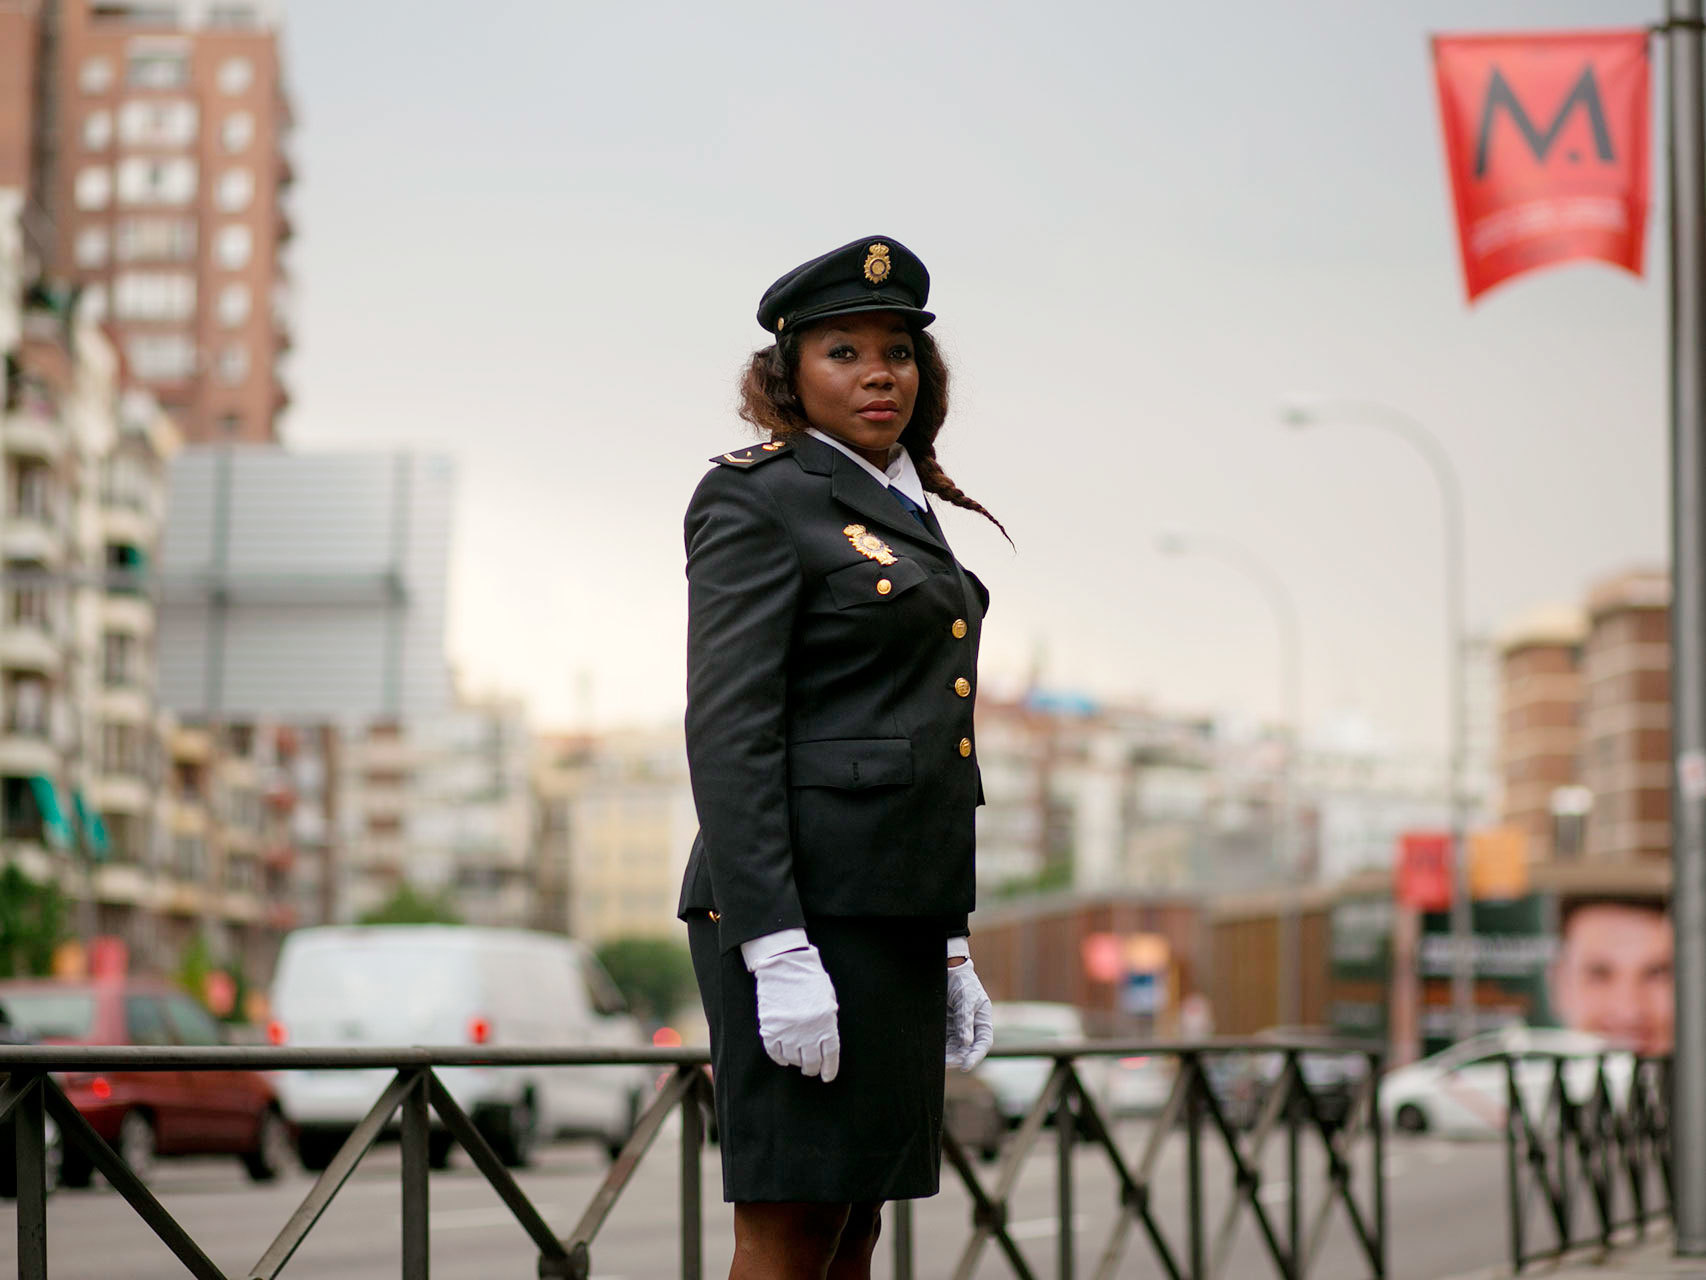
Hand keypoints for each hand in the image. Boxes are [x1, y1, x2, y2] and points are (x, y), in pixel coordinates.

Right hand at [751, 945, 840, 1080]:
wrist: (783, 963)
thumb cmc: (809, 977)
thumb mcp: (828, 998)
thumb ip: (828, 1019)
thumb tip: (825, 1040)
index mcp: (826, 1023)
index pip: (830, 1055)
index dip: (829, 1069)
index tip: (827, 1077)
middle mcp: (808, 1032)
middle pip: (811, 1062)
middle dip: (812, 1068)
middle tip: (811, 1069)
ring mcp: (788, 1032)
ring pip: (793, 1059)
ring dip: (797, 1062)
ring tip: (798, 1059)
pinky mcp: (770, 1030)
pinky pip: (775, 1053)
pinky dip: (780, 1059)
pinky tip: (784, 1059)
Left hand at [945, 958, 993, 1070]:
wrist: (949, 970)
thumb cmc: (963, 982)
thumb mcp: (966, 998)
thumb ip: (965, 1019)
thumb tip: (966, 1042)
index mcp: (983, 1022)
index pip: (982, 1044)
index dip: (975, 1057)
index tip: (965, 1066)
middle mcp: (972, 1029)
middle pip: (967, 1050)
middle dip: (956, 1059)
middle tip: (944, 1064)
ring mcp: (958, 1029)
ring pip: (954, 1049)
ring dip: (947, 1056)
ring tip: (935, 1061)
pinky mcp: (946, 1028)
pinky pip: (944, 1042)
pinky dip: (939, 1048)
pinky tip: (931, 1052)